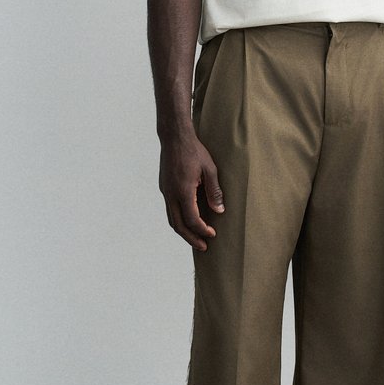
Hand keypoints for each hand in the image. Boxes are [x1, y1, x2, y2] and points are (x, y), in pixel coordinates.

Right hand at [158, 129, 224, 250]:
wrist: (174, 137)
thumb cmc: (194, 151)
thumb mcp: (210, 169)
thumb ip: (214, 191)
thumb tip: (219, 211)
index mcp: (183, 191)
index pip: (192, 219)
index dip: (202, 230)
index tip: (212, 234)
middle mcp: (170, 194)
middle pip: (178, 225)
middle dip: (191, 238)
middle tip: (203, 247)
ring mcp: (165, 191)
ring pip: (171, 219)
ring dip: (183, 231)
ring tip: (195, 238)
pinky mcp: (164, 188)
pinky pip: (170, 210)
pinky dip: (179, 220)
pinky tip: (189, 220)